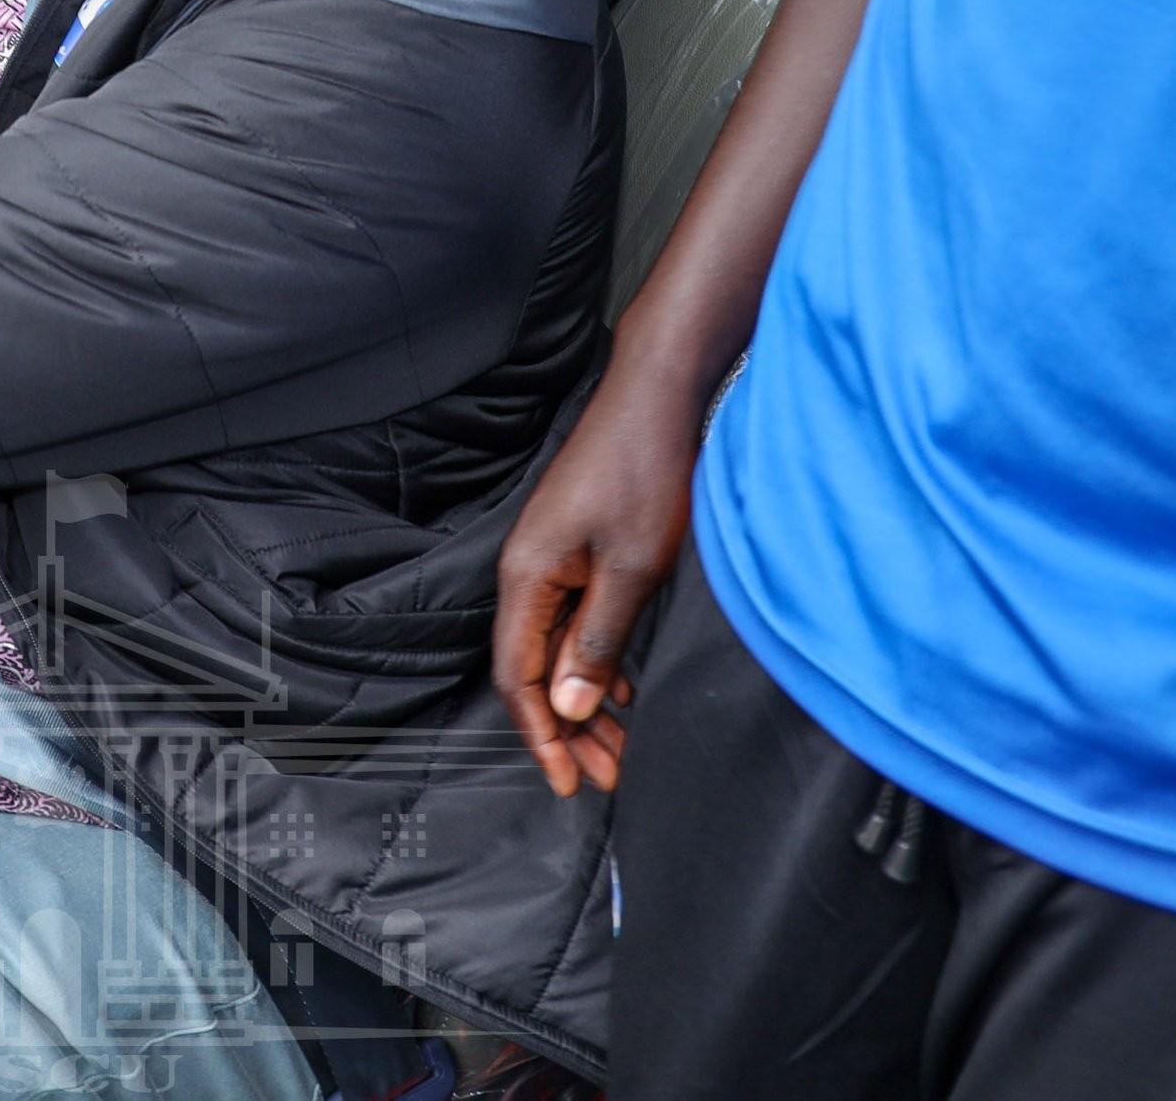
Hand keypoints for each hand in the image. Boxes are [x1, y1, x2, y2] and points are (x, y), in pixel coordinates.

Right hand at [492, 371, 704, 795]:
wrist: (658, 394)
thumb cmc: (644, 469)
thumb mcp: (632, 569)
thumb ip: (596, 641)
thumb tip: (566, 706)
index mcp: (528, 577)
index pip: (517, 676)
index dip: (541, 736)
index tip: (568, 782)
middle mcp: (530, 570)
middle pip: (535, 668)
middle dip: (568, 730)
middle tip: (606, 775)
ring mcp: (555, 556)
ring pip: (560, 647)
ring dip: (587, 700)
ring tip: (620, 745)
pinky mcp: (581, 546)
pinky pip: (578, 620)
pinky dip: (599, 661)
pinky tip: (626, 687)